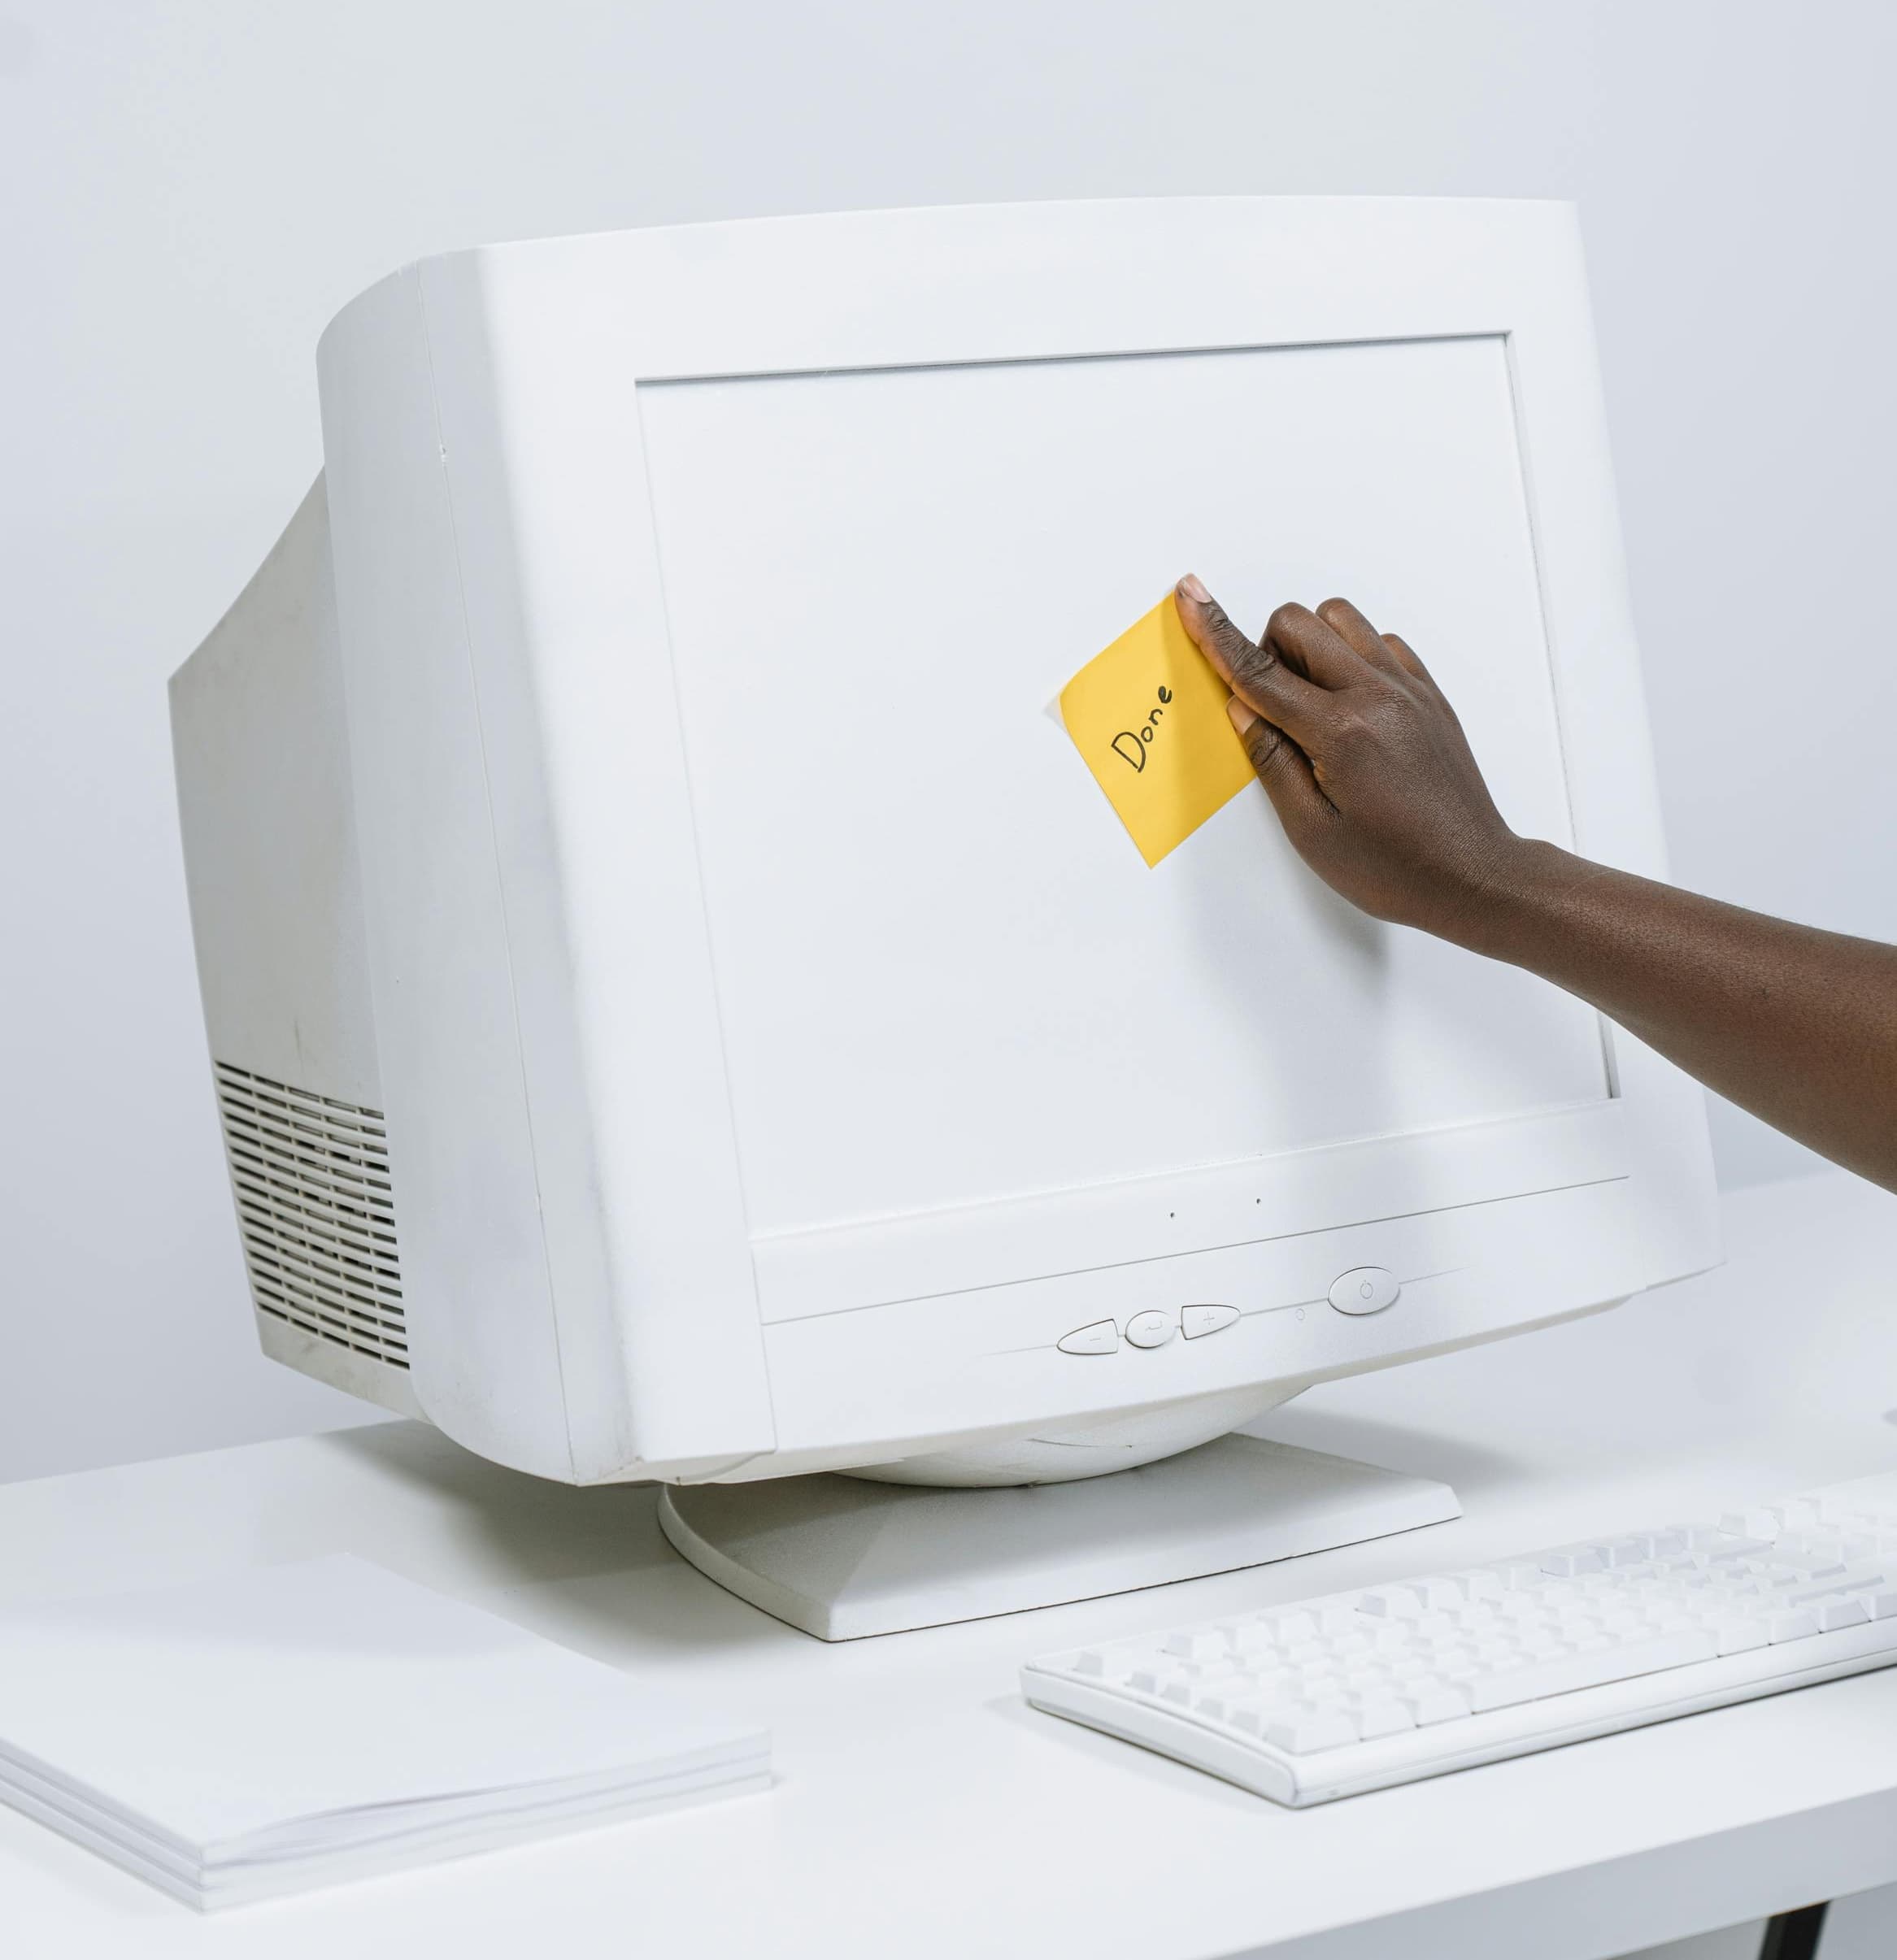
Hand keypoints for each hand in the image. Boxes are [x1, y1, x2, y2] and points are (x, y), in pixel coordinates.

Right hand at [1174, 575, 1524, 940]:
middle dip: (1268, 651)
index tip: (1190, 594)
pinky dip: (1352, 658)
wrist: (1471, 875)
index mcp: (1340, 732)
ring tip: (1312, 705)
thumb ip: (1271, 760)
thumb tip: (1241, 709)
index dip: (1215, 631)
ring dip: (1311, 646)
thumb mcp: (1311, 829)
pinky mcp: (1429, 693)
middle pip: (1299, 623)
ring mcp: (1408, 688)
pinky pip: (1379, 641)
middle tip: (1272, 710)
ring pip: (1341, 619)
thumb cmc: (1394, 866)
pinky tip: (1350, 706)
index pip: (1259, 671)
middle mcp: (1377, 696)